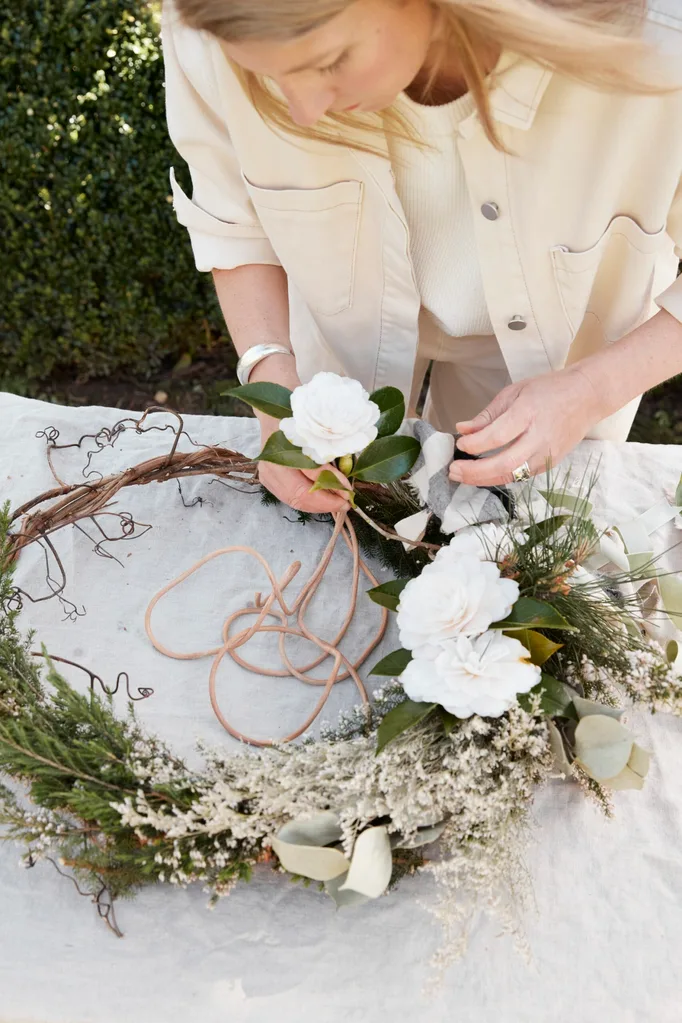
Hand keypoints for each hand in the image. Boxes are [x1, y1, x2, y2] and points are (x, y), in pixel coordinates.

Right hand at [257, 418, 350, 513]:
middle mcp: (272, 462)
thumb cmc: (299, 419)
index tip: (348, 490)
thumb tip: (345, 478)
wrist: (274, 416)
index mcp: (286, 443)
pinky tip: (322, 500)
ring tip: (336, 504)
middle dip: (326, 502)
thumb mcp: (317, 430)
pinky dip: (308, 502)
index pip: (312, 472)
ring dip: (318, 505)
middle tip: (345, 504)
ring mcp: (267, 473)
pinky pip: (289, 498)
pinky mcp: (268, 480)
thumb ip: (329, 450)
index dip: (333, 483)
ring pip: (294, 500)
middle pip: (300, 493)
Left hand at [448, 365, 602, 486]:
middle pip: (505, 463)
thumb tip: (463, 429)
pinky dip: (500, 477)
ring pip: (513, 475)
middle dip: (475, 471)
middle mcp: (539, 437)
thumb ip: (488, 414)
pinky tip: (483, 475)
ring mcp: (547, 453)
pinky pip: (522, 476)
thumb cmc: (550, 390)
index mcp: (528, 413)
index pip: (498, 436)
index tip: (460, 443)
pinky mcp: (551, 463)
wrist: (588, 397)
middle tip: (453, 470)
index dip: (475, 444)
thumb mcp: (515, 391)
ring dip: (484, 479)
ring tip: (462, 476)